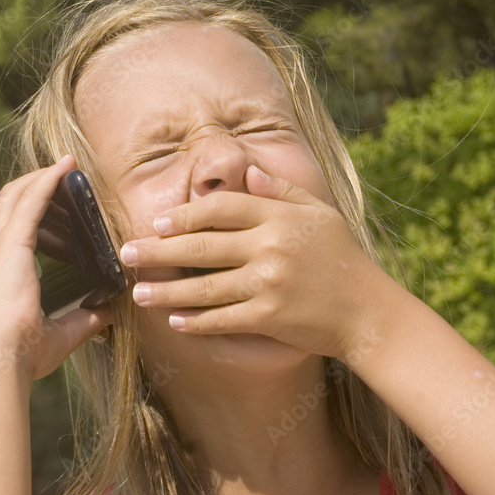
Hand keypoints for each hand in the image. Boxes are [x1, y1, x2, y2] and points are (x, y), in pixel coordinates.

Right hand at [0, 156, 114, 380]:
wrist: (2, 358)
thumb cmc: (24, 353)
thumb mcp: (63, 333)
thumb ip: (86, 318)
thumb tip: (110, 312)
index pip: (4, 228)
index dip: (23, 210)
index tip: (50, 202)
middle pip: (4, 202)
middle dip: (30, 186)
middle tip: (62, 179)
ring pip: (15, 195)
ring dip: (40, 178)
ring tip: (66, 168)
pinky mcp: (11, 243)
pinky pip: (31, 200)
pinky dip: (47, 181)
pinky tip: (65, 169)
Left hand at [119, 165, 383, 359]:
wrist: (368, 311)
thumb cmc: (343, 260)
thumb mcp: (319, 214)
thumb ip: (281, 191)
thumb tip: (247, 173)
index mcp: (279, 217)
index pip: (220, 209)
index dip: (184, 214)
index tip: (157, 223)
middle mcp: (270, 247)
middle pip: (202, 245)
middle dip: (158, 250)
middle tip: (126, 254)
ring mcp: (269, 284)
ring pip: (206, 286)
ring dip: (167, 290)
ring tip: (138, 292)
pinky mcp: (270, 317)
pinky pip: (224, 319)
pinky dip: (197, 321)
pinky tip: (174, 322)